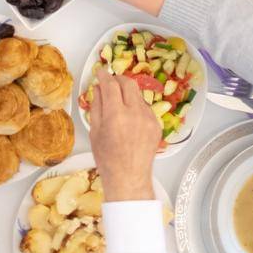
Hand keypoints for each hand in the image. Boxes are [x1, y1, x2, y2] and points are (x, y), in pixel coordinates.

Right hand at [89, 69, 161, 202]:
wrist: (129, 180)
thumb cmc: (108, 159)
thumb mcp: (95, 132)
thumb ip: (97, 106)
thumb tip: (99, 88)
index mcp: (116, 115)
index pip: (111, 84)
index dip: (104, 75)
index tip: (100, 72)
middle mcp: (135, 113)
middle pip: (128, 83)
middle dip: (118, 79)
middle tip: (111, 83)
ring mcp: (149, 118)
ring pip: (138, 94)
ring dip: (128, 93)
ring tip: (120, 104)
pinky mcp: (157, 125)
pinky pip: (146, 107)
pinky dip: (137, 106)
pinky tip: (130, 119)